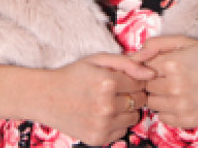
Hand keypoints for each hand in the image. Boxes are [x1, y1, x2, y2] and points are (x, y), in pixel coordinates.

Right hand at [38, 53, 153, 144]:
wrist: (46, 97)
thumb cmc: (73, 74)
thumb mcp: (98, 59)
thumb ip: (127, 63)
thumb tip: (151, 73)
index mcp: (107, 82)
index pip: (140, 82)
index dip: (133, 78)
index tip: (122, 77)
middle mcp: (107, 106)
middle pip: (140, 100)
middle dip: (132, 93)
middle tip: (116, 89)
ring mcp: (102, 125)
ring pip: (134, 117)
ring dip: (127, 109)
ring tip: (109, 101)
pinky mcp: (98, 139)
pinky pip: (122, 131)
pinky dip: (117, 122)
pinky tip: (102, 113)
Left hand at [132, 36, 197, 128]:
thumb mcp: (183, 42)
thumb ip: (155, 44)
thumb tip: (134, 56)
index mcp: (172, 64)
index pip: (143, 68)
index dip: (151, 65)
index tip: (161, 65)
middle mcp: (175, 87)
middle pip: (146, 86)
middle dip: (153, 80)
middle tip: (168, 76)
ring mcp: (181, 107)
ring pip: (152, 103)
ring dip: (158, 96)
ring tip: (174, 87)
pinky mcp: (186, 121)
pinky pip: (162, 117)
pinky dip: (167, 109)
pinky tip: (179, 100)